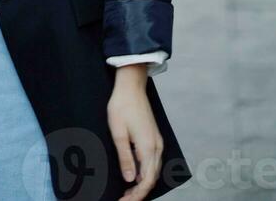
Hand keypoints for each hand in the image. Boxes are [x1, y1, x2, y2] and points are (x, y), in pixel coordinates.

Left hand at [107, 65, 162, 199]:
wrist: (131, 85)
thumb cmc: (122, 106)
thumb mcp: (118, 132)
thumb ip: (125, 157)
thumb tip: (130, 180)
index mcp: (148, 147)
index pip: (145, 181)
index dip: (136, 196)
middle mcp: (157, 147)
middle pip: (151, 179)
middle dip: (139, 193)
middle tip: (124, 200)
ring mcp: (157, 142)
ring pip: (154, 171)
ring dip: (143, 184)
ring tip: (128, 192)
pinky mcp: (154, 137)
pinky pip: (154, 162)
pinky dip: (146, 173)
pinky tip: (136, 175)